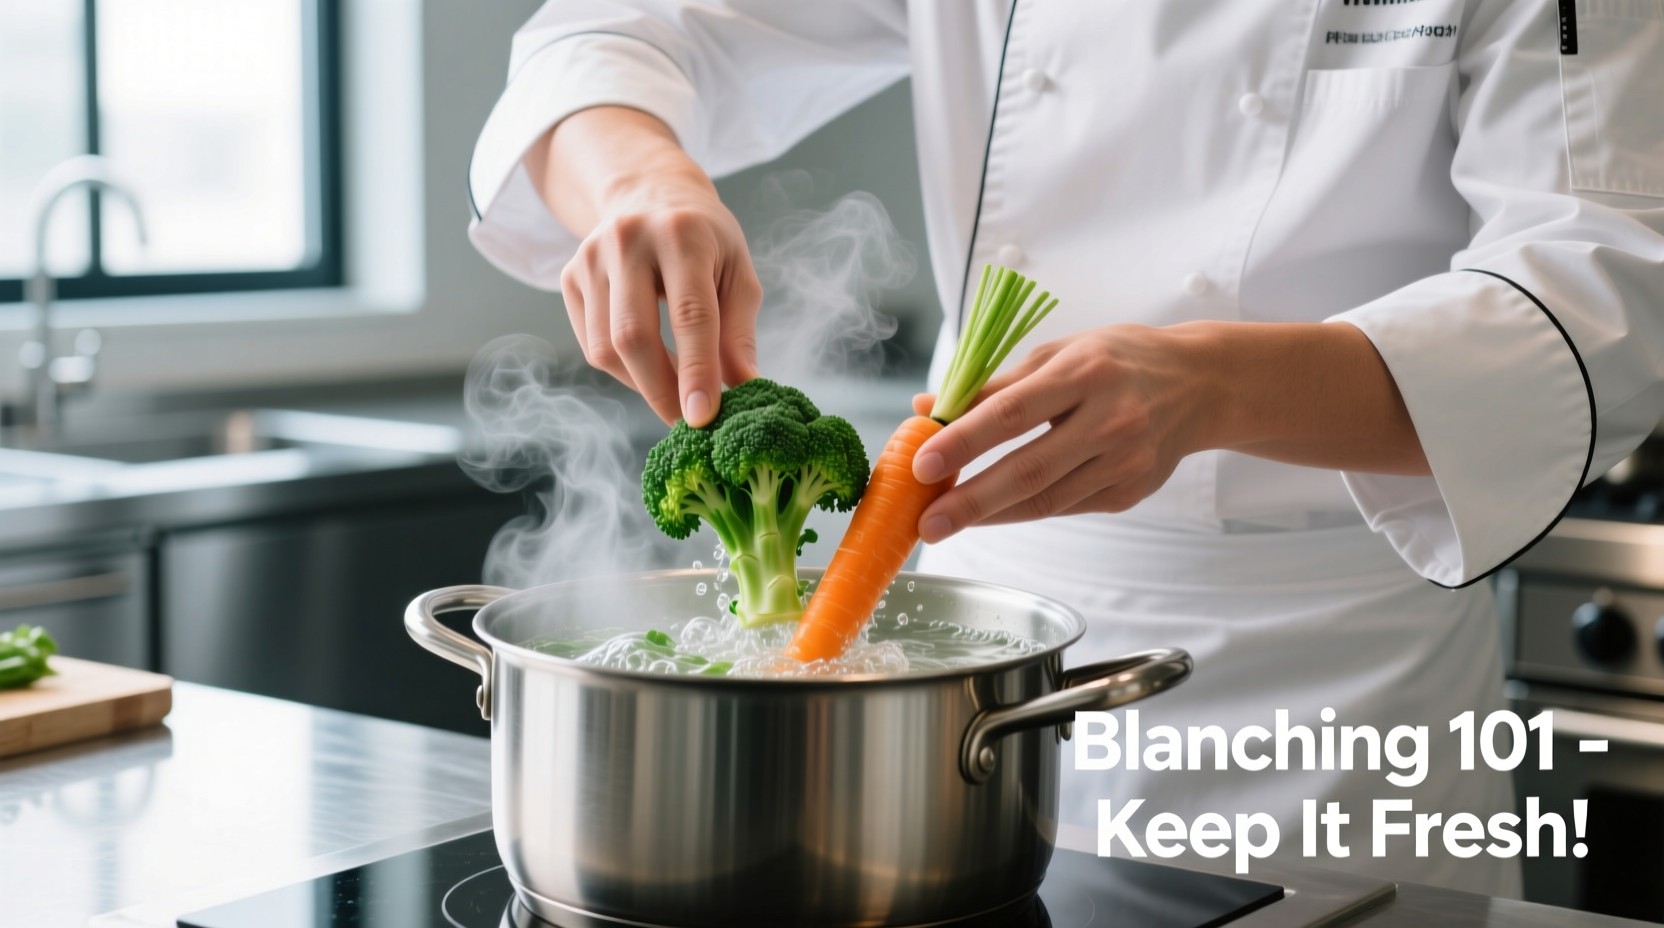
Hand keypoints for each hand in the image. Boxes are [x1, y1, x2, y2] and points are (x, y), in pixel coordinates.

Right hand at [525, 107, 760, 425]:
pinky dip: (622, 370)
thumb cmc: (705, 240)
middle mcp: (629, 240)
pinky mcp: (569, 276)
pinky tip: (647, 366)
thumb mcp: (738, 272)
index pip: (690, 314)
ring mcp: (591, 257)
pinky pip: (591, 344)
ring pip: (606, 348)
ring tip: (673, 392)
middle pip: (634, 336)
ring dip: (641, 384)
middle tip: (686, 422)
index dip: (697, 371)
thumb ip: (740, 331)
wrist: (649, 194)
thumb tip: (743, 387)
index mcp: (683, 234)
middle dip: (661, 390)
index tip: (704, 417)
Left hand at [909, 321, 1428, 542]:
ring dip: (991, 514)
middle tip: (926, 522)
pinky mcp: (1131, 491)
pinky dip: (1023, 512)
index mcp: (1086, 372)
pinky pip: (1066, 507)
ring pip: (1046, 499)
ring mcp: (1126, 460)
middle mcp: (1110, 419)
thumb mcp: (1058, 355)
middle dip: (972, 500)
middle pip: (1030, 469)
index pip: (1013, 411)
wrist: (1202, 385)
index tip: (922, 462)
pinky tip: (993, 512)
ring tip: (946, 522)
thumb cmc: (1118, 361)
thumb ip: (993, 385)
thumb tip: (927, 409)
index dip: (964, 440)